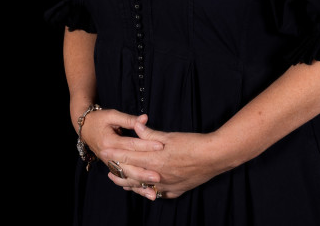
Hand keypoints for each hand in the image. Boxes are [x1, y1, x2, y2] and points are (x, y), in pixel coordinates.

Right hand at [82, 109, 163, 190]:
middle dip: (144, 172)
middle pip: (128, 166)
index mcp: (109, 142)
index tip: (161, 146)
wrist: (85, 128)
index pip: (131, 145)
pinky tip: (146, 192)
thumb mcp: (113, 116)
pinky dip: (135, 187)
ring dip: (140, 184)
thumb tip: (144, 119)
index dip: (146, 145)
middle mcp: (108, 156)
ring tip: (154, 191)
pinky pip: (124, 179)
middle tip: (159, 176)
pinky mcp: (112, 167)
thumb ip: (129, 120)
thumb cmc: (100, 120)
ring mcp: (109, 164)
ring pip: (126, 177)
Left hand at [103, 120, 230, 200]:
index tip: (105, 151)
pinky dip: (149, 192)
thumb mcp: (170, 136)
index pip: (129, 156)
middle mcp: (158, 175)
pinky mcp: (177, 190)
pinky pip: (159, 193)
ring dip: (131, 184)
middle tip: (108, 170)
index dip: (116, 154)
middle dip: (119, 172)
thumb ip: (151, 134)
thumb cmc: (193, 143)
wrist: (214, 157)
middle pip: (132, 175)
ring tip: (122, 183)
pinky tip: (147, 190)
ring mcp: (167, 185)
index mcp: (155, 159)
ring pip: (143, 188)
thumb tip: (136, 126)